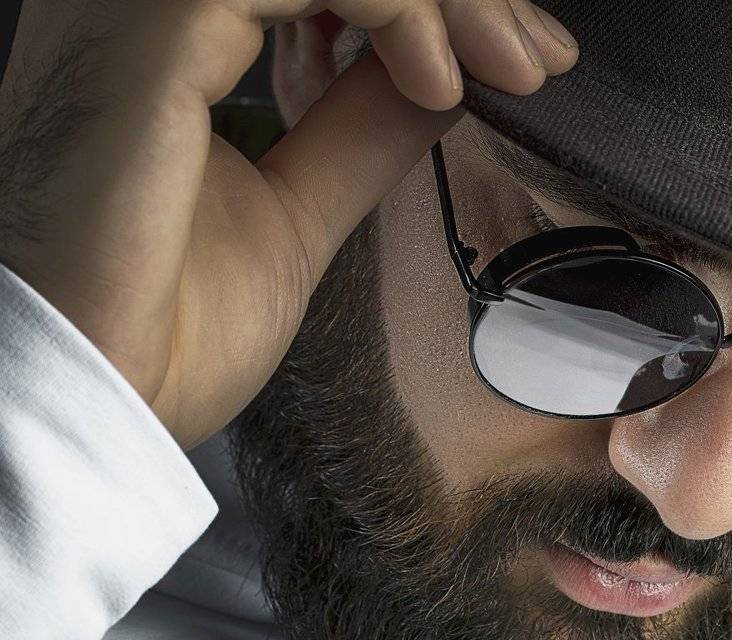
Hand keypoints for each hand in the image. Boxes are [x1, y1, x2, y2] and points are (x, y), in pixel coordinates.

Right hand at [0, 0, 577, 450]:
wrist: (94, 405)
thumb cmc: (160, 330)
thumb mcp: (298, 213)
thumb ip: (358, 132)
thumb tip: (438, 77)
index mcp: (167, 39)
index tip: (523, 57)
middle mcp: (141, 5)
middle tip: (535, 53)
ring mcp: (134, 11)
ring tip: (512, 67)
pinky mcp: (144, 35)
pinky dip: (393, 6)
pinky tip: (442, 81)